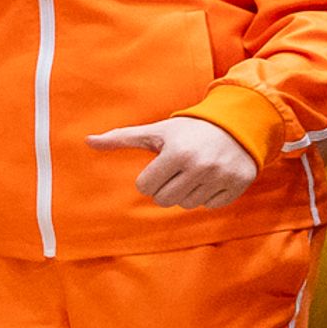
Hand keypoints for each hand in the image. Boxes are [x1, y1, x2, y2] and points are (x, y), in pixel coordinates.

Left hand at [84, 114, 261, 207]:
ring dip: (187, 191)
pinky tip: (212, 176)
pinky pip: (211, 205)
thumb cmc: (190, 128)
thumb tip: (88, 141)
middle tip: (177, 170)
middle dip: (166, 187)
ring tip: (195, 171)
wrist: (238, 122)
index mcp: (177, 153)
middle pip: (164, 200)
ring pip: (187, 204)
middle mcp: (200, 167)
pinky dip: (209, 194)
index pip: (145, 187)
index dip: (150, 178)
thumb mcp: (156, 131)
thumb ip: (122, 138)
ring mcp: (221, 177)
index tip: (161, 165)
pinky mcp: (238, 185)